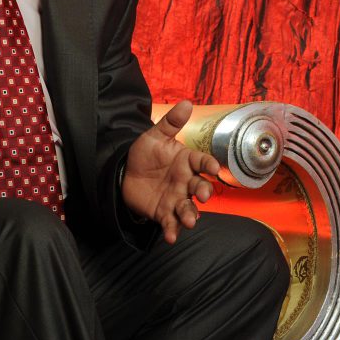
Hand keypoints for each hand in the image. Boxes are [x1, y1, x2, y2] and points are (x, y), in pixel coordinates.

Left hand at [121, 100, 220, 243]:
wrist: (126, 173)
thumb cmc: (146, 154)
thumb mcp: (155, 136)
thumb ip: (171, 123)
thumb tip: (186, 102)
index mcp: (186, 162)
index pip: (202, 162)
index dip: (209, 165)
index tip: (213, 168)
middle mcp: (185, 182)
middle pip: (199, 187)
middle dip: (203, 192)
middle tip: (203, 195)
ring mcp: (176, 198)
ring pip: (188, 208)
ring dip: (190, 215)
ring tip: (189, 221)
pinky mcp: (164, 213)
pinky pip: (170, 223)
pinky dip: (171, 231)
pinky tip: (170, 237)